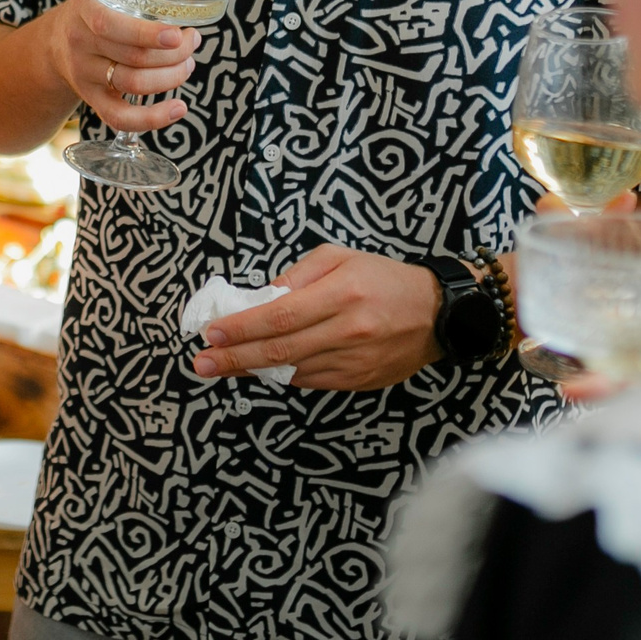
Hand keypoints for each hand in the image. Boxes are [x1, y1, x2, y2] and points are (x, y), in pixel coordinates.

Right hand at [43, 0, 199, 134]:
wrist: (57, 42)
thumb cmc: (99, 8)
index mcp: (85, 8)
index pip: (110, 25)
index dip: (146, 33)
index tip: (179, 34)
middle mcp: (81, 43)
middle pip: (132, 57)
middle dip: (174, 53)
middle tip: (193, 42)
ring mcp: (85, 75)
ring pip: (132, 84)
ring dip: (171, 77)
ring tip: (187, 65)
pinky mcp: (92, 100)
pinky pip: (120, 118)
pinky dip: (152, 119)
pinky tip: (178, 109)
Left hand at [192, 245, 442, 391]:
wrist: (438, 314)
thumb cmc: (384, 278)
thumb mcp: (341, 257)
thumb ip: (298, 274)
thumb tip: (260, 296)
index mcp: (342, 294)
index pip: (280, 315)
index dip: (243, 327)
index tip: (212, 332)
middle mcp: (348, 331)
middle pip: (281, 350)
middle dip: (235, 359)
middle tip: (202, 362)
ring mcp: (355, 361)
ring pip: (292, 371)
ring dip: (252, 371)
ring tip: (221, 367)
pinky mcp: (359, 381)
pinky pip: (311, 382)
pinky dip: (282, 377)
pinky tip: (260, 371)